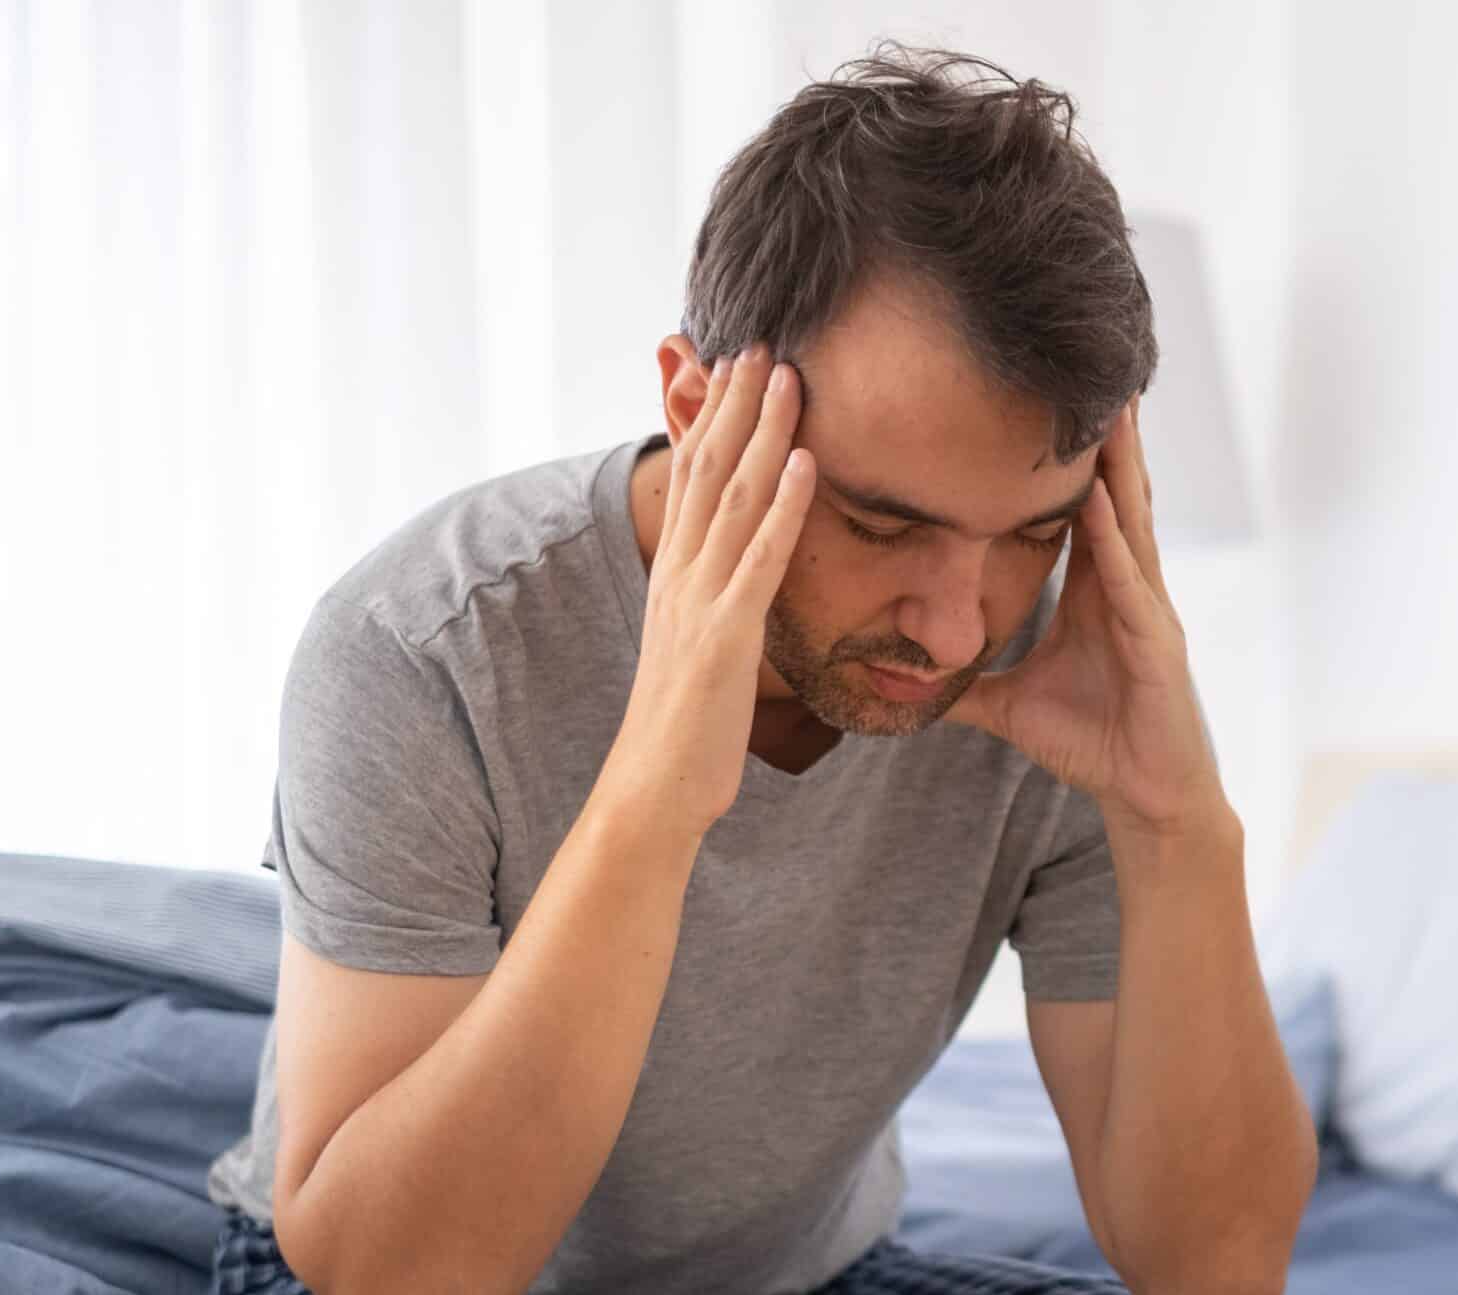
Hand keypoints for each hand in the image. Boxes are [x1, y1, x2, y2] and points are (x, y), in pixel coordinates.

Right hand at [611, 345, 812, 833]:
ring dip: (762, 431)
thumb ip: (716, 608)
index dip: (714, 419)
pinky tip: (806, 464)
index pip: (694, 479)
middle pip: (708, 469)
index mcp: (675, 576)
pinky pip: (760, 559)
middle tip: (763, 341)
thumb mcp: (700, 651)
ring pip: (733, 497)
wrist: (652, 791)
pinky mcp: (724, 636)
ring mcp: (700, 601)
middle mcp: (680, 575)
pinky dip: (784, 507)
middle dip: (736, 402)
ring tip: (789, 375)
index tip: (736, 367)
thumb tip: (737, 585)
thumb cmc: (685, 732)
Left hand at [949, 399, 1224, 836]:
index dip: (1064, 456)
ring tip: (1107, 405)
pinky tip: (1096, 498)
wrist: (1147, 797)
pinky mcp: (1157, 644)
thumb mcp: (1012, 707)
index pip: (1077, 508)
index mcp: (1096, 592)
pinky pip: (1129, 581)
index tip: (1043, 398)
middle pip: (1113, 495)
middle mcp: (1127, 587)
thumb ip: (965, 687)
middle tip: (1091, 367)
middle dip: (1103, 435)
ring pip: (1129, 522)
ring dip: (1118, 464)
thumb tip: (908, 681)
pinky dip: (1112, 539)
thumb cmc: (1094, 746)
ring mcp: (1147, 611)